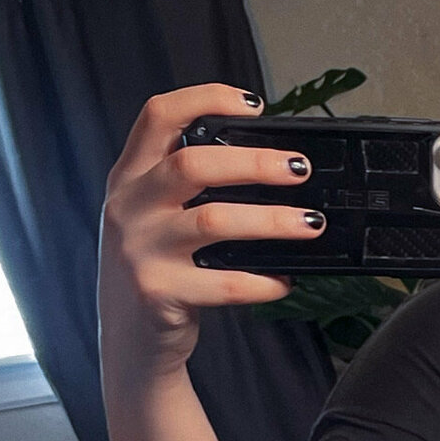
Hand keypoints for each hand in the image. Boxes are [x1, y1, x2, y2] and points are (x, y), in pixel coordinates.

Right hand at [97, 83, 325, 377]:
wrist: (129, 342)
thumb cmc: (155, 269)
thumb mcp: (153, 216)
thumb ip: (189, 186)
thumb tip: (270, 163)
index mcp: (129, 178)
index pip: (157, 116)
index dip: (205, 98)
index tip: (253, 104)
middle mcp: (128, 207)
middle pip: (192, 164)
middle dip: (254, 162)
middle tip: (300, 169)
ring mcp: (139, 251)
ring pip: (214, 221)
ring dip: (272, 220)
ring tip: (311, 223)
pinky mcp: (158, 294)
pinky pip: (224, 284)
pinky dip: (263, 281)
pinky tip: (284, 280)